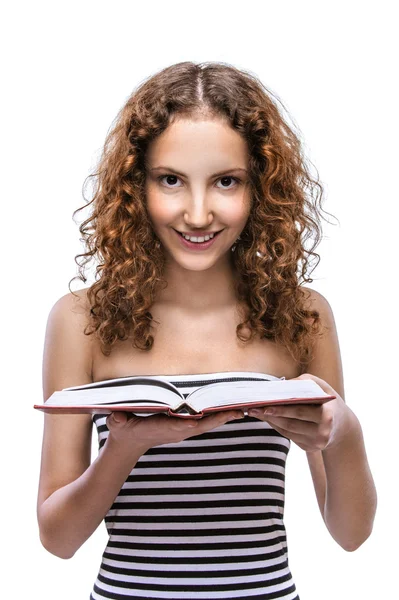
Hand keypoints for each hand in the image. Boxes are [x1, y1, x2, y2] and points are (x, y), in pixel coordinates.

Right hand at [106, 409, 244, 453]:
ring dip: (223, 417)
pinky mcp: (184, 428)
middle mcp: (176, 431)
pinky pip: (204, 422)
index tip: (201, 421)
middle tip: (236, 411)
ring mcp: (181, 431)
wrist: (129, 443)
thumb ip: (119, 420)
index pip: (178, 427)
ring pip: (206, 425)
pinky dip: (217, 416)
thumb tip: (117, 417)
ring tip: (241, 409)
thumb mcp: (118, 425)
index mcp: (161, 429)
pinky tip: (230, 410)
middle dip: (218, 419)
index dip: (190, 424)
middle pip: (200, 426)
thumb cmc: (123, 430)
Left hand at [247, 373, 353, 451]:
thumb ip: (303, 382)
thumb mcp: (322, 386)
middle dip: (270, 415)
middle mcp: (322, 433)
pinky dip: (277, 426)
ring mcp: (316, 443)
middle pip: (291, 423)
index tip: (264, 405)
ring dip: (270, 421)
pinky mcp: (309, 448)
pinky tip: (267, 418)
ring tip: (255, 412)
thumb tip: (280, 386)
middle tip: (252, 409)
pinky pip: (289, 435)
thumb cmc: (328, 400)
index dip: (281, 409)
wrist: (344, 427)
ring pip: (287, 431)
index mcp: (327, 416)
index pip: (300, 412)